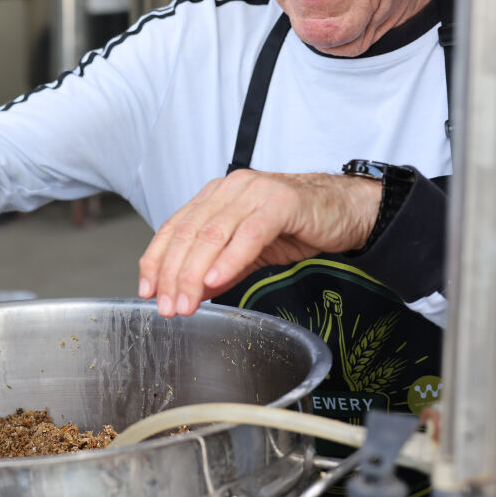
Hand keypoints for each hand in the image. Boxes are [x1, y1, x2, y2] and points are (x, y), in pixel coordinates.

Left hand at [137, 170, 379, 316]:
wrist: (348, 212)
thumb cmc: (297, 227)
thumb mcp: (249, 252)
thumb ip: (219, 269)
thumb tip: (192, 293)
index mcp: (215, 196)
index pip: (173, 228)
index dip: (156, 261)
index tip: (147, 291)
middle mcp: (229, 189)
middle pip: (188, 234)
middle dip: (172, 275)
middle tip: (167, 308)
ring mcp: (254, 192)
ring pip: (212, 235)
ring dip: (194, 274)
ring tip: (186, 303)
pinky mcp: (281, 203)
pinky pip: (248, 234)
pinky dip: (229, 259)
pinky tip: (217, 281)